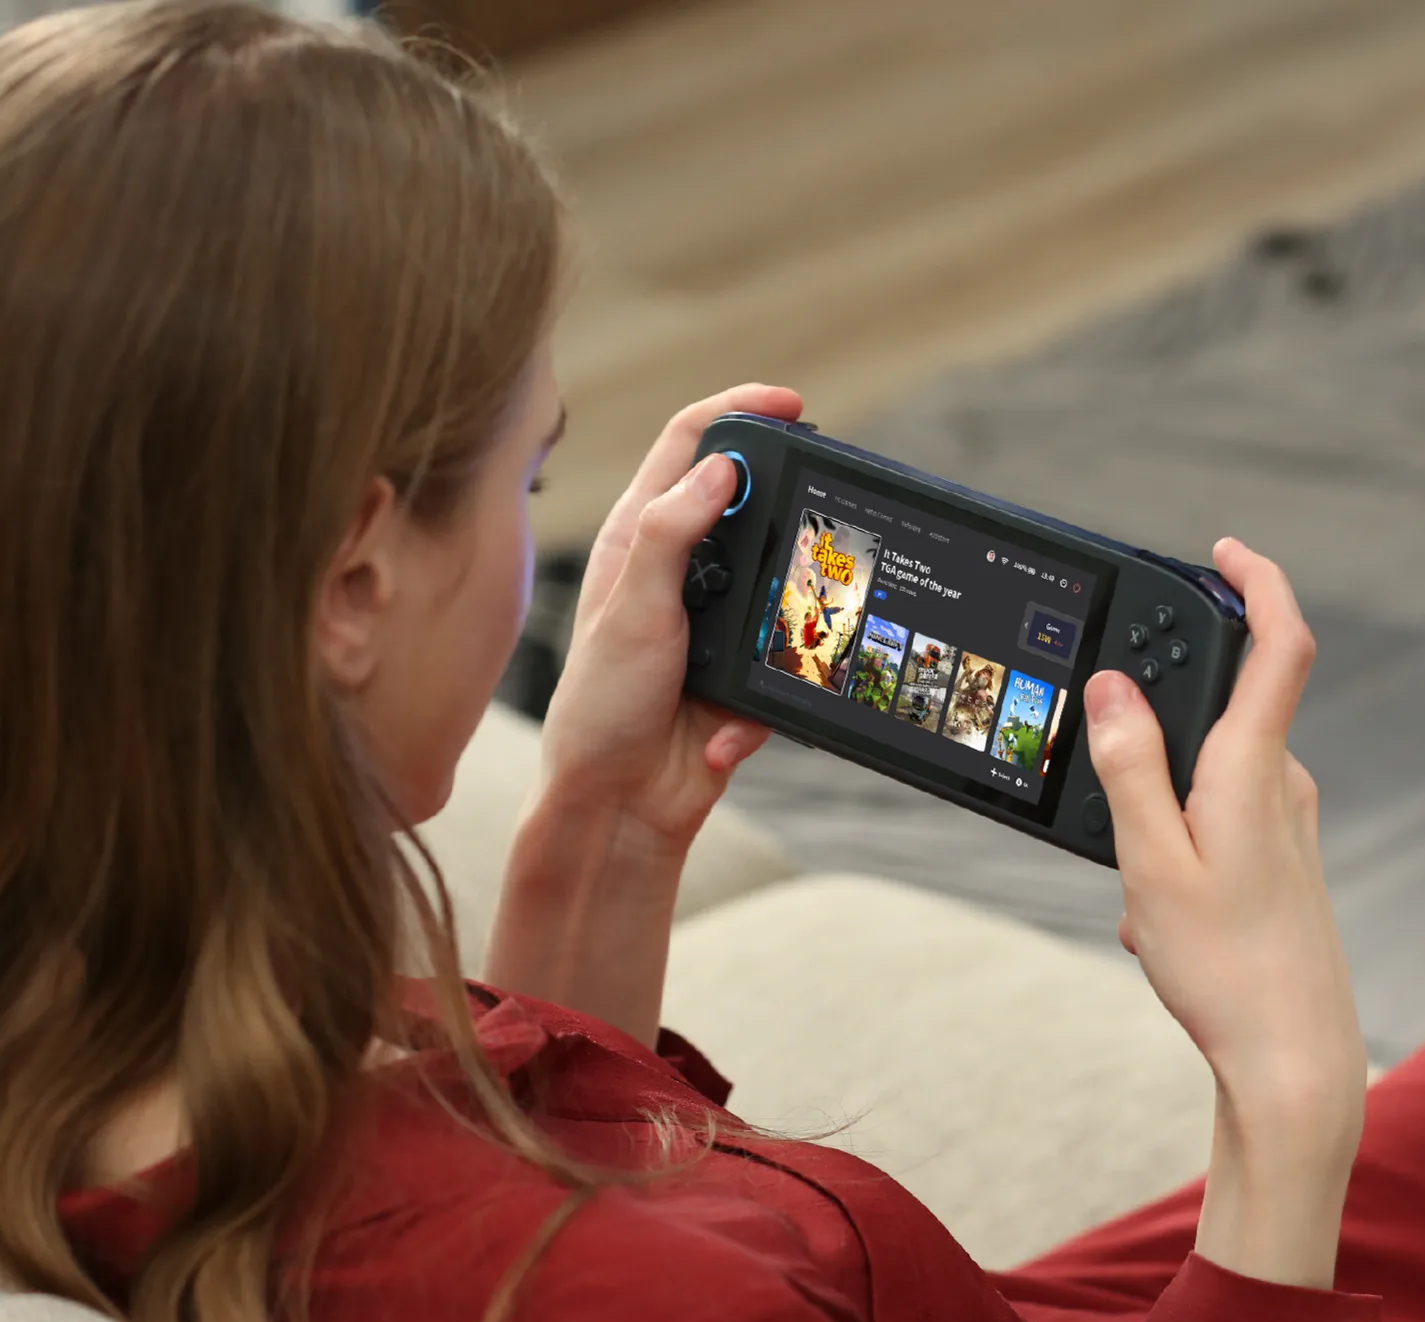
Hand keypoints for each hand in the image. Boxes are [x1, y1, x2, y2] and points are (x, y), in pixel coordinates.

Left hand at [538, 383, 803, 856]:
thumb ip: (672, 532)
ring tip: (743, 671)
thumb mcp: (634, 609)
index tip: (792, 405)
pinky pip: (779, 671)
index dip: (739, 412)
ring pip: (776, 593)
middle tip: (815, 527)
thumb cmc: (602, 707)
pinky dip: (754, 708)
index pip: (689, 447)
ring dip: (774, 634)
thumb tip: (722, 465)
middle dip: (783, 524)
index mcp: (637, 542)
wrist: (616, 806)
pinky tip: (717, 734)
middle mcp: (675, 574)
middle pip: (746, 510)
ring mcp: (710, 625)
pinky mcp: (737, 675)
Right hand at [1083, 539, 1365, 1283]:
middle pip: (1220, 712)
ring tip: (1139, 897)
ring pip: (1205, 779)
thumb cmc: (1223, 968)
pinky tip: (1157, 920)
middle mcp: (1283, 786)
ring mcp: (1288, 825)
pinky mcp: (1283, 860)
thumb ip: (1129, 765)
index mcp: (1253, 771)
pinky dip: (1173, 850)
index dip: (1257, 582)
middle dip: (1155, 736)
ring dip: (1155, 816)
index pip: (1279, 645)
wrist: (1293, 1058)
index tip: (1221, 551)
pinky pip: (1214, 824)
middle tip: (1112, 793)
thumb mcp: (1151, 862)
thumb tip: (1112, 685)